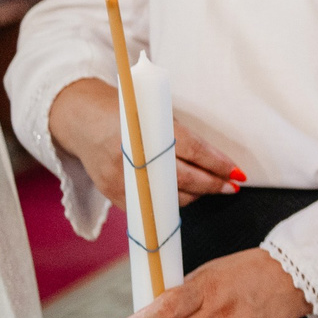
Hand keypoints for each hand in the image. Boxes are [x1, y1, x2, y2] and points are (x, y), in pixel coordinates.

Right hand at [47, 79, 243, 208]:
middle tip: (231, 186)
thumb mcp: (153, 113)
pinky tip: (182, 195)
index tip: (237, 172)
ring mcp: (120, 178)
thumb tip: (214, 160)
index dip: (217, 164)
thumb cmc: (125, 112)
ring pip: (168, 198)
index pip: (192, 152)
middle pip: (183, 179)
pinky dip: (169, 202)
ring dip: (194, 195)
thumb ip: (179, 136)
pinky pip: (149, 206)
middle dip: (212, 184)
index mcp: (145, 130)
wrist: (81, 119)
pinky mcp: (112, 193)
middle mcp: (131, 156)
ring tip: (209, 187)